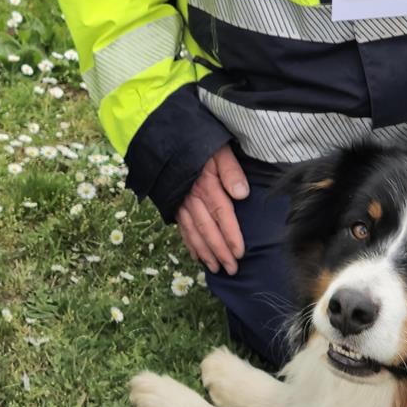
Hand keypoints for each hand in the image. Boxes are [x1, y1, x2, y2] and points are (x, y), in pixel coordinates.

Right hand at [176, 144, 248, 275]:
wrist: (165, 138)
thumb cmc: (198, 143)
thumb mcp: (219, 150)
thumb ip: (230, 171)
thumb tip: (241, 194)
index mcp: (206, 185)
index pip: (221, 214)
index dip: (231, 235)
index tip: (239, 253)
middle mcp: (191, 198)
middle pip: (207, 229)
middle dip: (219, 251)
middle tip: (231, 269)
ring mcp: (180, 203)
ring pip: (193, 232)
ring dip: (205, 253)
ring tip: (216, 268)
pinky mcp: (173, 204)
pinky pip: (182, 229)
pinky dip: (190, 244)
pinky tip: (197, 257)